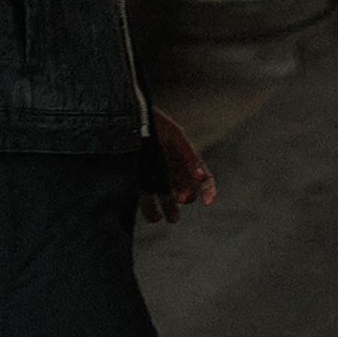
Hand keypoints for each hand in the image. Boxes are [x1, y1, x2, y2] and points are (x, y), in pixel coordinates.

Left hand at [139, 108, 215, 223]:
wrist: (129, 119)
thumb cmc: (155, 124)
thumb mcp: (174, 135)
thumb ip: (187, 154)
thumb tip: (199, 176)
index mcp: (187, 160)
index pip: (204, 179)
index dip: (208, 191)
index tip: (207, 202)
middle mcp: (175, 171)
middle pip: (188, 191)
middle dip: (187, 196)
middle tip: (180, 198)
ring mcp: (159, 178)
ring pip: (169, 200)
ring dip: (172, 210)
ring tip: (172, 218)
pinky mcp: (142, 183)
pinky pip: (149, 201)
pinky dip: (152, 211)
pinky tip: (155, 217)